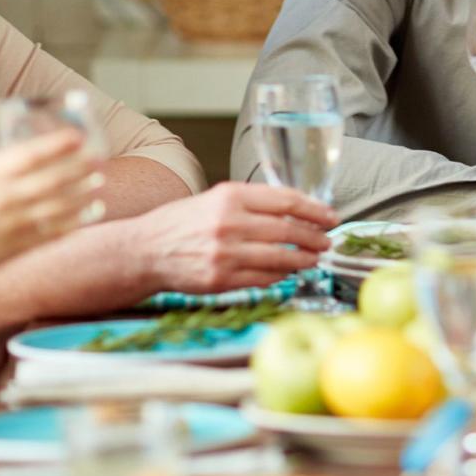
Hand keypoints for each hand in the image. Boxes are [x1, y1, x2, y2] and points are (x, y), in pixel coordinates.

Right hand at [0, 129, 100, 281]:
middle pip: (53, 180)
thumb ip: (1, 168)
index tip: (79, 137)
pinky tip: (89, 213)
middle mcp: (6, 197)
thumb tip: (34, 155)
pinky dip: (75, 222)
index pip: (31, 155)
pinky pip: (54, 232)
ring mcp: (14, 223)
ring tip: (98, 183)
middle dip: (80, 168)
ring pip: (60, 206)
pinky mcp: (18, 246)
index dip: (58, 145)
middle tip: (99, 159)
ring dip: (83, 194)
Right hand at [129, 182, 338, 293]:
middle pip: (288, 230)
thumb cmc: (182, 223)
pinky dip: (282, 276)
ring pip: (280, 257)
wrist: (145, 251)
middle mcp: (229, 223)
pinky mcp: (222, 279)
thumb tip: (295, 209)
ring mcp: (226, 253)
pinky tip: (289, 272)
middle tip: (327, 241)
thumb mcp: (214, 199)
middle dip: (315, 237)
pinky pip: (264, 279)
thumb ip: (251, 203)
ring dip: (304, 259)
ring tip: (315, 258)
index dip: (315, 209)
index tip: (330, 216)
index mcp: (230, 196)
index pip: (286, 200)